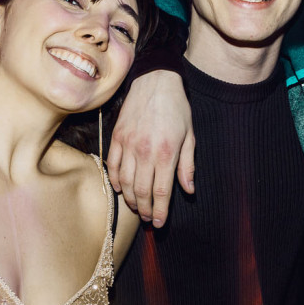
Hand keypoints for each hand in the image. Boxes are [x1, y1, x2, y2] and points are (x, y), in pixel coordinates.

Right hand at [107, 71, 194, 226]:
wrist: (156, 81)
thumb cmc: (177, 109)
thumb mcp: (190, 137)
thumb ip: (187, 166)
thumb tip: (188, 190)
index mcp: (167, 153)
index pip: (161, 191)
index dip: (159, 211)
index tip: (158, 223)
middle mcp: (146, 152)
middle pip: (142, 191)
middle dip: (144, 209)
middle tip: (147, 217)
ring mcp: (128, 145)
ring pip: (126, 182)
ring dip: (130, 198)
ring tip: (136, 207)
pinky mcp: (117, 137)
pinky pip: (113, 165)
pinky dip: (116, 180)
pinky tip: (121, 188)